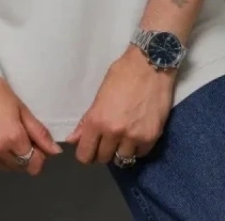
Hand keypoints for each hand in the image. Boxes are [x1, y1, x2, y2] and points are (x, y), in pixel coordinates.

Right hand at [0, 71, 62, 174]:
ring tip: (1, 134)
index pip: (34, 163)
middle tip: (18, 135)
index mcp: (12, 138)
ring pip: (3, 167)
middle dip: (23, 155)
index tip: (35, 144)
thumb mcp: (20, 107)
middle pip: (19, 167)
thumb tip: (55, 151)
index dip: (38, 155)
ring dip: (7, 157)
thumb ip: (38, 132)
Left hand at [63, 46, 174, 164]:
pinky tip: (137, 134)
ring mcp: (134, 137)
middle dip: (103, 150)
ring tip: (123, 137)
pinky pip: (140, 154)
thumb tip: (73, 140)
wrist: (151, 64)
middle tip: (107, 138)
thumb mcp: (100, 94)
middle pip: (103, 158)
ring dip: (121, 150)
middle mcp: (114, 132)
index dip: (86, 153)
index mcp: (97, 120)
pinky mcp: (151, 137)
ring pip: (122, 159)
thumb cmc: (123, 74)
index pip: (85, 154)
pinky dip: (137, 147)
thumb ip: (87, 120)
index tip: (90, 147)